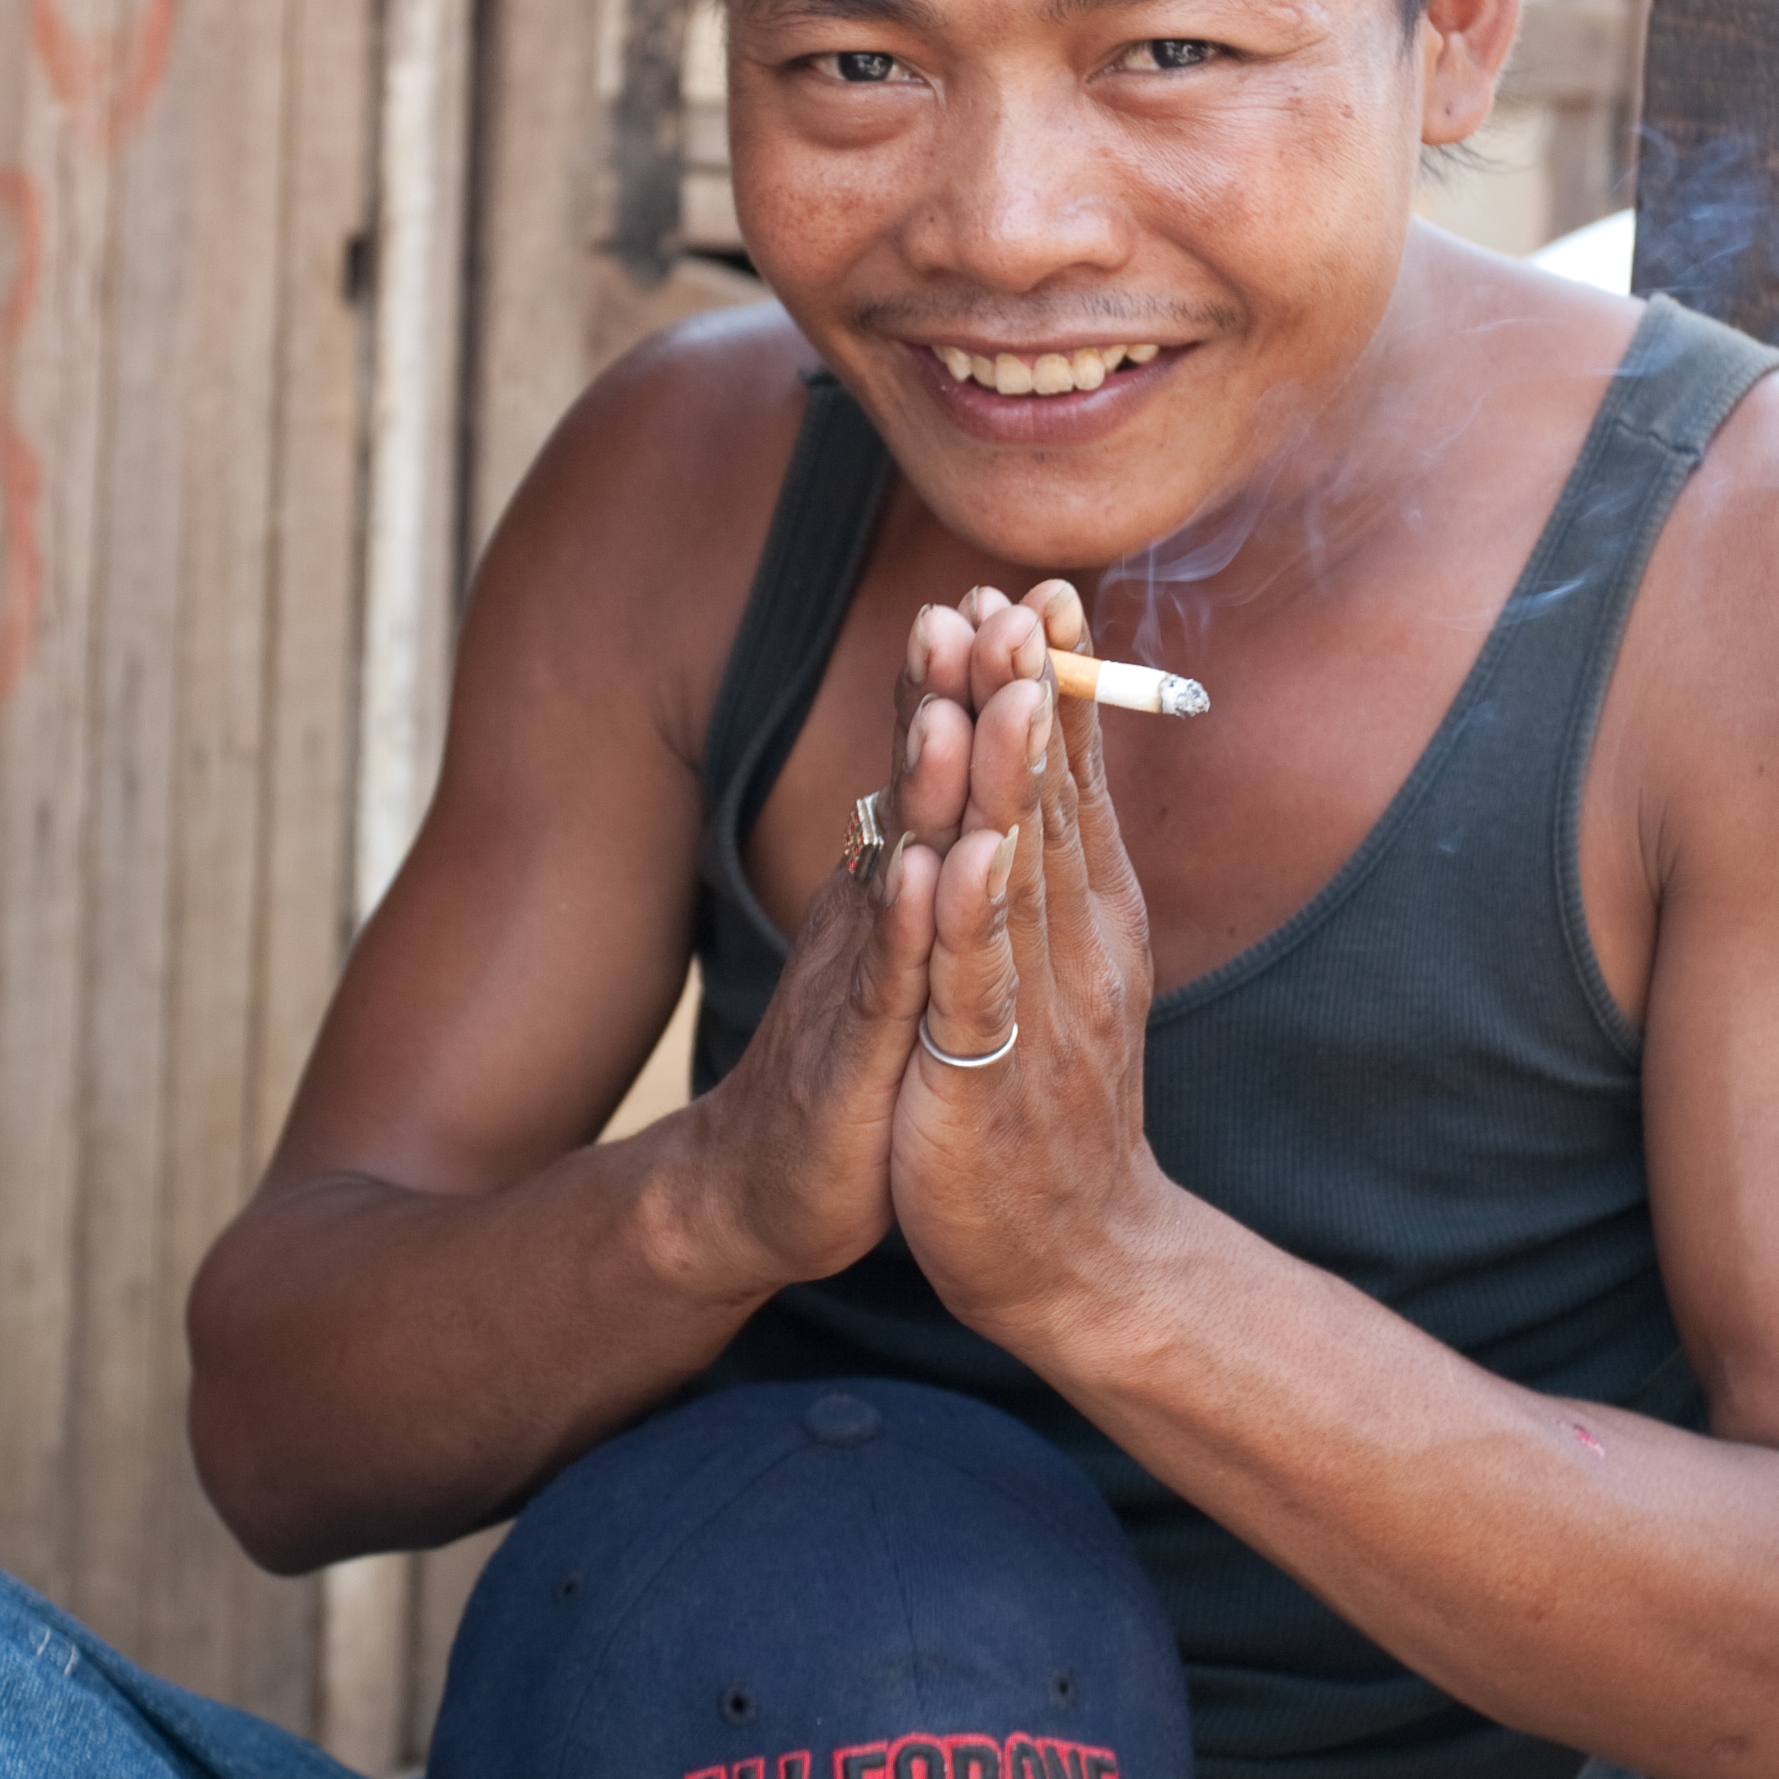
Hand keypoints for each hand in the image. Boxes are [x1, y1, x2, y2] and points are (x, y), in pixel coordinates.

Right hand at [685, 604, 981, 1301]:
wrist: (766, 1186)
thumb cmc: (852, 1060)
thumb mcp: (899, 944)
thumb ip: (922, 852)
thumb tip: (954, 765)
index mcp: (896, 883)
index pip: (936, 764)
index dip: (967, 679)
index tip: (1012, 592)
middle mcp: (871, 910)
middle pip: (913, 787)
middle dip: (948, 694)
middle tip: (980, 604)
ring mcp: (859, 977)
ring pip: (897, 867)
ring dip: (925, 786)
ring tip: (957, 707)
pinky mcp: (855, 1058)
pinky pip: (882, 985)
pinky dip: (900, 927)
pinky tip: (917, 873)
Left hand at [885, 586, 1169, 1361]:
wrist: (1075, 1253)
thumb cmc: (1052, 1099)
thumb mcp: (1058, 966)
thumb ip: (1054, 867)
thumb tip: (1048, 764)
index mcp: (1087, 915)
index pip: (1071, 780)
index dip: (1055, 685)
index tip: (1041, 587)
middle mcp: (1075, 946)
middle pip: (1049, 803)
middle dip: (1029, 697)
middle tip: (1017, 596)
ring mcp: (1035, 1008)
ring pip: (1018, 874)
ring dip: (1004, 777)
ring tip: (993, 685)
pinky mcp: (984, 1077)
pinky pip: (976, 985)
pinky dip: (968, 917)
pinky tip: (956, 853)